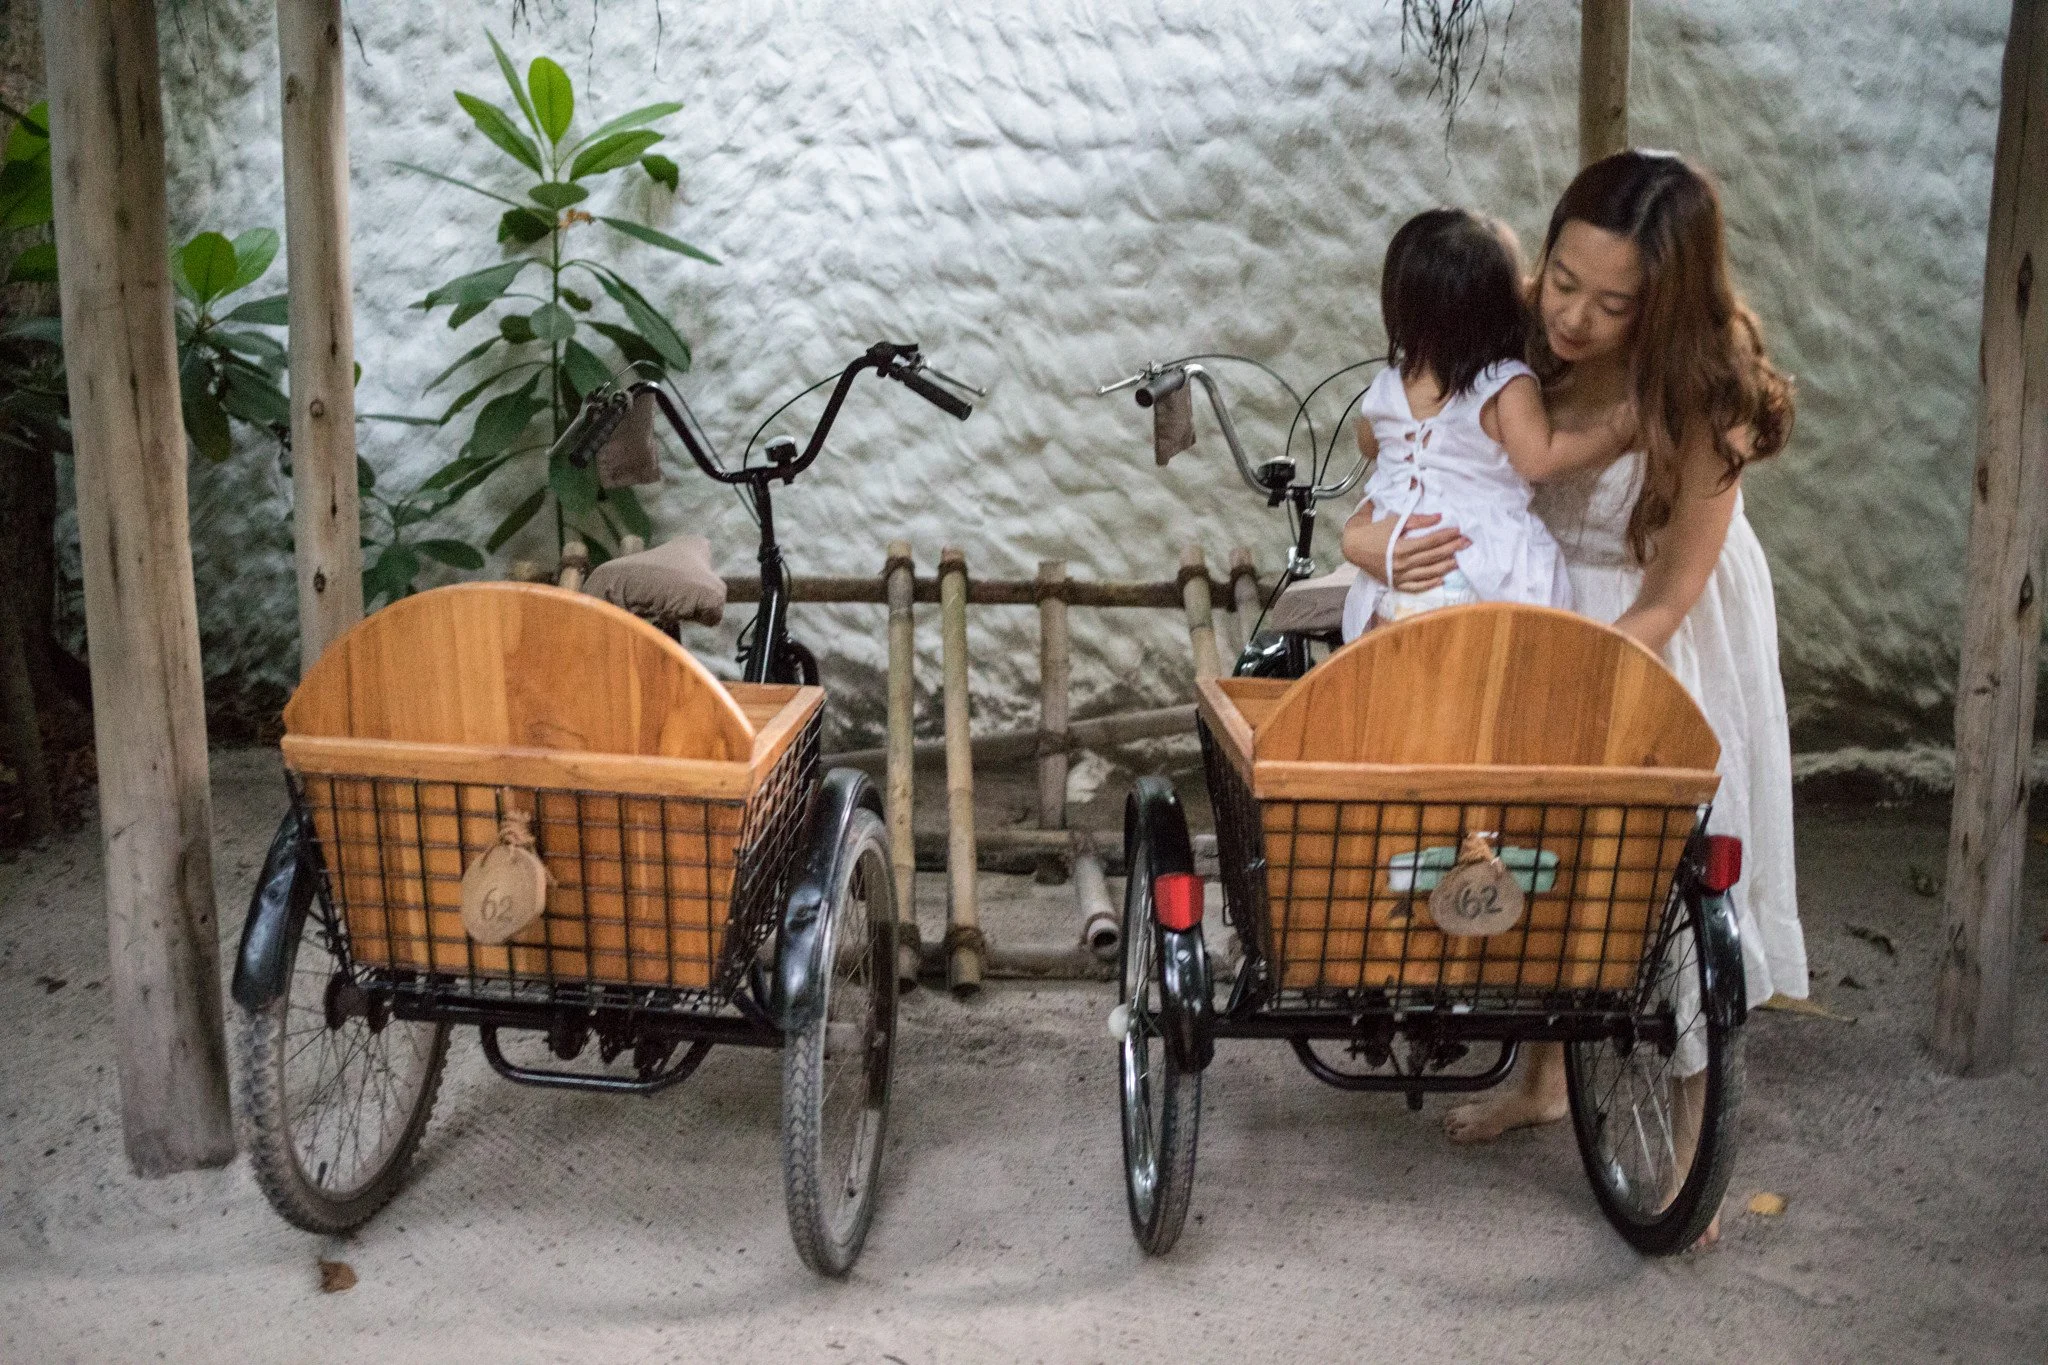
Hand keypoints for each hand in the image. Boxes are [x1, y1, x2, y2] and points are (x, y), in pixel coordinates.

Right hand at [1342, 509, 1469, 590]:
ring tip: (1459, 560)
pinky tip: (1441, 579)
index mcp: (1402, 547)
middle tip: (1467, 543)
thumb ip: (1417, 520)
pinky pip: (1416, 587)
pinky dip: (1430, 584)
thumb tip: (1439, 517)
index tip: (1459, 530)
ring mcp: (1400, 576)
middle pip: (1434, 556)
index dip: (1447, 536)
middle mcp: (1403, 564)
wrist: (1353, 547)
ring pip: (1429, 573)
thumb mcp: (1394, 521)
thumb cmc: (1373, 531)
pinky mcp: (1396, 583)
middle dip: (1452, 549)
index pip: (1432, 541)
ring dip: (1446, 566)